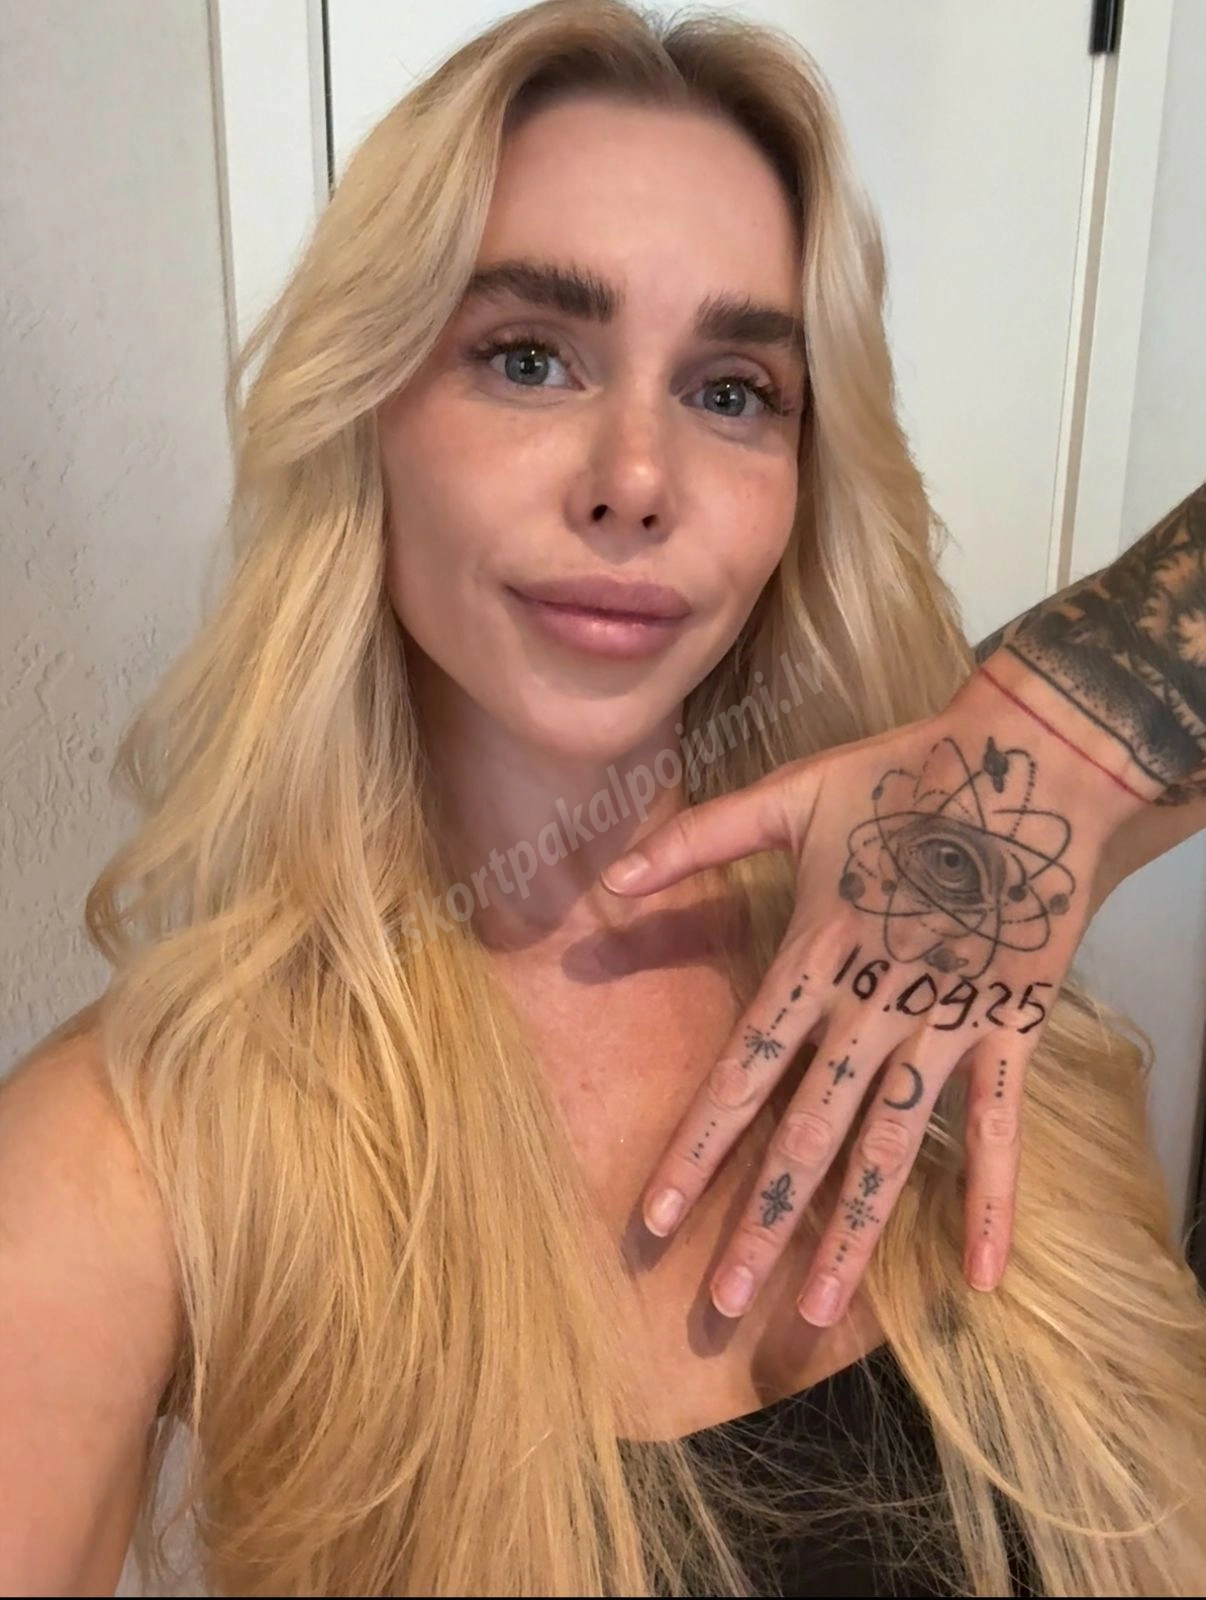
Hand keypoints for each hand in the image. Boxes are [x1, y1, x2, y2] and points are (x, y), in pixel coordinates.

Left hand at [600, 661, 1142, 1327]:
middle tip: (722, 1300)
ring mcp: (944, 1027)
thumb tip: (612, 875)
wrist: (1029, 765)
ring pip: (890, 1148)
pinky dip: (992, 1200)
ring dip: (854, 1230)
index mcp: (813, 959)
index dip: (698, 1149)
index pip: (743, 1074)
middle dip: (763, 1220)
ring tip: (819, 1310)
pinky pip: (998, 1129)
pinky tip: (982, 1277)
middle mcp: (871, 1009)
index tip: (657, 1219)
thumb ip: (699, 840)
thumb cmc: (904, 776)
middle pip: (807, 1132)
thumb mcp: (789, 796)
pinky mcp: (1009, 1030)